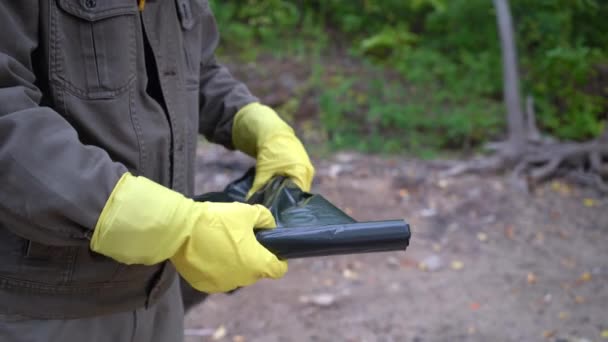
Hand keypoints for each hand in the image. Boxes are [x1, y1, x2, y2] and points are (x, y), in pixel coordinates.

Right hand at [171, 201, 286, 292]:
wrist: (181, 231)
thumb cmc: (218, 220)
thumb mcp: (247, 212)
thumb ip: (264, 218)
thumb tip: (269, 225)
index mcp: (257, 264)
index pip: (278, 270)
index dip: (278, 258)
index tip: (269, 247)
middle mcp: (243, 280)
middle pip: (256, 271)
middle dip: (253, 257)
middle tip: (241, 238)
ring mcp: (223, 285)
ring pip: (236, 274)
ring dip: (234, 263)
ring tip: (221, 244)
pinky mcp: (204, 286)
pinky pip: (218, 277)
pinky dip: (216, 268)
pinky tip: (207, 252)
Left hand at [232, 103, 314, 196]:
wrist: (274, 132)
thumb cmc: (270, 151)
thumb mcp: (263, 171)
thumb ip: (258, 188)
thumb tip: (250, 201)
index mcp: (301, 173)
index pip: (297, 196)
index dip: (286, 203)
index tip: (276, 208)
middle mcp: (308, 171)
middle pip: (300, 192)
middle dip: (288, 198)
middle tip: (276, 205)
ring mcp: (308, 167)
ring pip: (300, 185)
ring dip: (290, 190)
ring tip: (279, 197)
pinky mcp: (304, 164)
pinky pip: (300, 178)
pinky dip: (292, 182)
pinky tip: (282, 187)